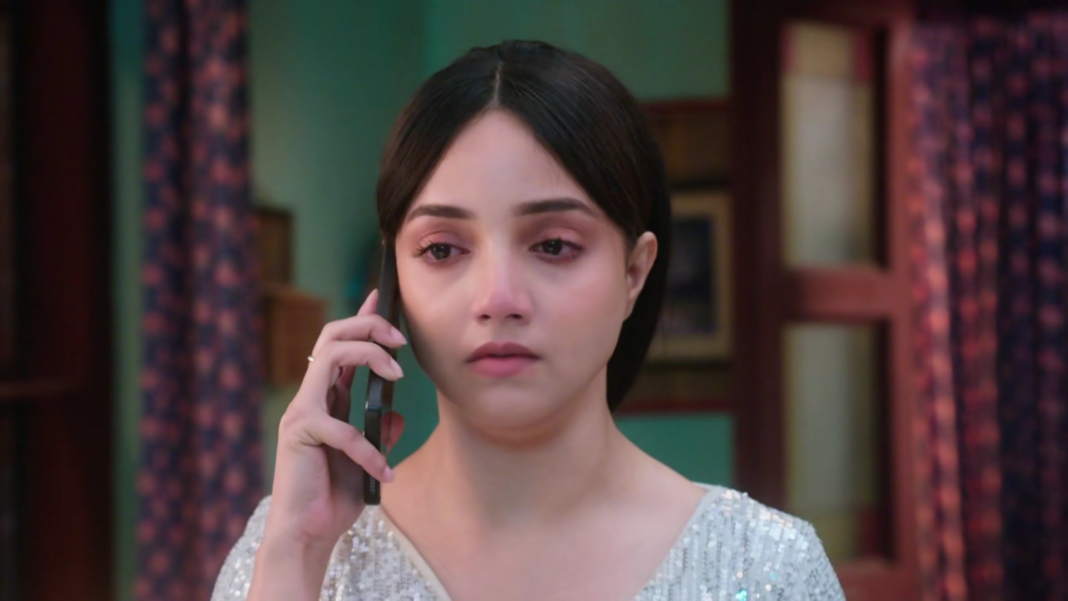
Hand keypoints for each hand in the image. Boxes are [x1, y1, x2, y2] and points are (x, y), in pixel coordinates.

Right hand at [262, 288, 406, 550]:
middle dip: (370, 327)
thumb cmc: (334, 498)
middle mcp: (310, 398)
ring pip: (332, 356)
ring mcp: (302, 412)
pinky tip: (385, 473)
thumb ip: (380, 434)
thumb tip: (398, 413)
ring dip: (371, 357)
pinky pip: (344, 427)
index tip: (383, 298)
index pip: (341, 346)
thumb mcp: (369, 460)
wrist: (308, 534)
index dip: (362, 319)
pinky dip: (370, 450)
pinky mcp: (300, 433)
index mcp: (325, 400)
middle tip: (401, 341)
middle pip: (332, 335)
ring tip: (399, 376)